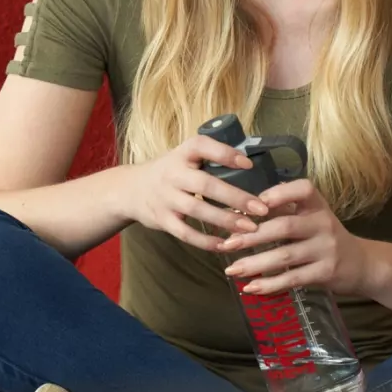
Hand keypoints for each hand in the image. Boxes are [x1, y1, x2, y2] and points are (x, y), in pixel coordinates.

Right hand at [123, 135, 267, 251]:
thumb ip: (210, 160)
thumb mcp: (184, 158)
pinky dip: (206, 241)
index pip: (202, 147)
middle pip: (205, 185)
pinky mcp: (162, 220)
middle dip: (235, 197)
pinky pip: (186, 233)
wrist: (131, 190)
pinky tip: (225, 245)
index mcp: (182, 154)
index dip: (225, 154)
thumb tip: (253, 168)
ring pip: (197, 210)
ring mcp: (166, 198)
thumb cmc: (170, 172)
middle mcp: (172, 174)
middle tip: (260, 208)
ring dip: (226, 220)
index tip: (249, 165)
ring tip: (250, 228)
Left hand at [221, 178, 371, 295]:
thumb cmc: (323, 237)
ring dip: (255, 264)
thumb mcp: (309, 217)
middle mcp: (324, 223)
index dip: (279, 194)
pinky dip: (270, 284)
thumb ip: (281, 211)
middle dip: (252, 236)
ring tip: (232, 269)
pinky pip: (293, 279)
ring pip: (285, 256)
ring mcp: (326, 249)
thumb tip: (236, 213)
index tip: (255, 203)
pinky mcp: (326, 272)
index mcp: (317, 205)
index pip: (303, 189)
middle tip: (227, 244)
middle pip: (284, 226)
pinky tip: (251, 287)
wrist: (361, 265)